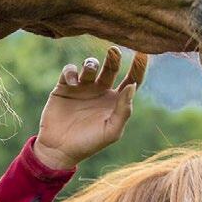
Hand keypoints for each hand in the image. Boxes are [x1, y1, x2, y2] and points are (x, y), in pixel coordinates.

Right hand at [33, 46, 147, 168]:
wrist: (59, 150)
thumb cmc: (89, 143)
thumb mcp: (112, 131)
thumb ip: (124, 110)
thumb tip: (132, 86)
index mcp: (115, 100)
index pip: (131, 79)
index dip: (138, 67)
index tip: (143, 53)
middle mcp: (101, 90)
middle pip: (111, 67)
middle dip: (114, 58)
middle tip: (114, 51)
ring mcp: (83, 87)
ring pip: (90, 65)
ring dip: (92, 64)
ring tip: (90, 69)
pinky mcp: (64, 87)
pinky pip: (69, 71)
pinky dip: (72, 71)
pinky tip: (73, 82)